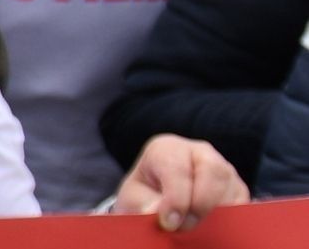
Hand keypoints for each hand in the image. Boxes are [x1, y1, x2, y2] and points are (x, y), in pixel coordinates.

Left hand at [113, 134, 248, 230]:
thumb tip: (160, 217)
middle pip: (212, 171)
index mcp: (168, 149)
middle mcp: (200, 153)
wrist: (158, 202)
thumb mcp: (137, 200)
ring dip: (217, 215)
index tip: (168, 223)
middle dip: (200, 204)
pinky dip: (231, 221)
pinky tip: (213, 231)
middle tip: (186, 228)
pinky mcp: (239, 191)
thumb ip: (146, 206)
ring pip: (232, 189)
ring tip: (197, 232)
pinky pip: (244, 206)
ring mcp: (224, 170)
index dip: (175, 199)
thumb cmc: (145, 197)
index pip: (177, 167)